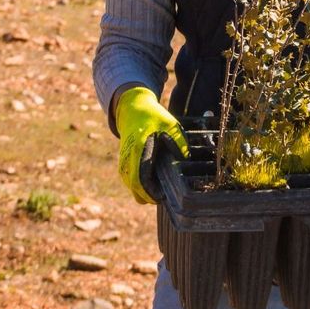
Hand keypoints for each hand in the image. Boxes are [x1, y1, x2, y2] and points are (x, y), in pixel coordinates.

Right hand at [115, 87, 188, 203]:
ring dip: (143, 192)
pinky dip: (140, 186)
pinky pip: (130, 180)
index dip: (150, 192)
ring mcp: (124, 161)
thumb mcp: (170, 124)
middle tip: (164, 198)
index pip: (140, 179)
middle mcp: (128, 158)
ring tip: (161, 193)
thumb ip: (178, 141)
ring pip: (130, 186)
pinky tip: (154, 184)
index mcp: (139, 149)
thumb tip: (185, 158)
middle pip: (133, 187)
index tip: (161, 197)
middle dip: (148, 196)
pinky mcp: (124, 162)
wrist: (133, 109)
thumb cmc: (153, 117)